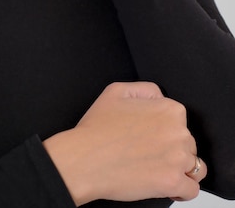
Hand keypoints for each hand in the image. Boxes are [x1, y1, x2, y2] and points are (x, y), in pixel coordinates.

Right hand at [43, 82, 206, 204]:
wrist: (85, 159)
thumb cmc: (97, 128)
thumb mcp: (116, 90)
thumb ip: (145, 89)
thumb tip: (159, 97)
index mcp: (168, 109)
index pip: (179, 121)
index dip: (164, 129)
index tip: (151, 137)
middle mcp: (178, 132)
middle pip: (188, 143)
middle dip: (173, 149)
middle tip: (149, 153)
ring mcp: (177, 158)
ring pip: (194, 167)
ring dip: (180, 169)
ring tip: (159, 169)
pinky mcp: (172, 183)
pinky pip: (191, 190)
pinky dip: (181, 189)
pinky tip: (166, 185)